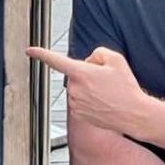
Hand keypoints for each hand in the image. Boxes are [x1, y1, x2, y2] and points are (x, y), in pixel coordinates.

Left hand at [27, 46, 148, 135]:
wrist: (133, 114)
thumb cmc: (126, 88)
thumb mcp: (117, 60)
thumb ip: (99, 52)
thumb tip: (89, 61)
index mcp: (81, 72)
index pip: (56, 60)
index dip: (41, 54)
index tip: (30, 51)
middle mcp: (74, 88)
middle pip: (76, 74)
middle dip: (88, 74)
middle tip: (107, 81)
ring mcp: (74, 103)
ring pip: (78, 89)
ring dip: (89, 88)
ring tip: (108, 93)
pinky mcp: (78, 114)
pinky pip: (80, 101)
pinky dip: (90, 101)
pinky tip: (104, 103)